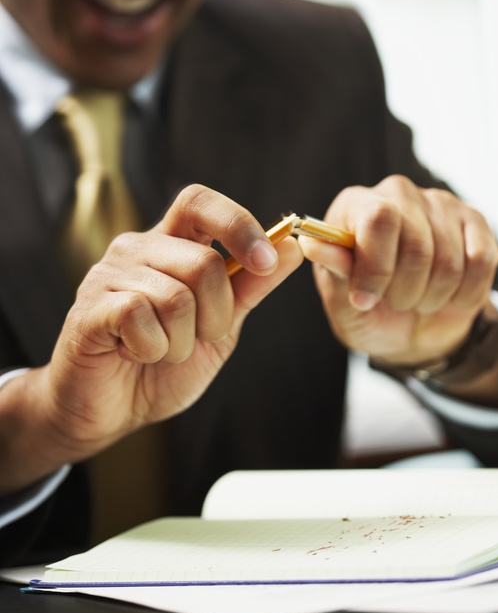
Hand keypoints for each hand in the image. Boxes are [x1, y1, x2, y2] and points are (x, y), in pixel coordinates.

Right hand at [30, 185, 302, 467]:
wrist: (114, 410)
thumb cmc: (165, 364)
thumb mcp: (221, 325)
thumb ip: (252, 286)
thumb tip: (293, 246)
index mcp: (171, 244)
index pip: (200, 202)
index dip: (238, 224)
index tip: (267, 262)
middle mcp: (137, 248)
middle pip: (203, 263)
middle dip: (216, 316)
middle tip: (197, 338)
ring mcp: (108, 275)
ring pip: (175, 298)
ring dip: (182, 342)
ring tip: (162, 350)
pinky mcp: (89, 308)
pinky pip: (138, 316)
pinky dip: (152, 349)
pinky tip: (136, 354)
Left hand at [299, 175, 497, 366]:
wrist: (412, 329)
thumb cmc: (370, 311)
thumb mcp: (342, 301)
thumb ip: (333, 270)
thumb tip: (310, 243)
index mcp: (355, 205)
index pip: (377, 218)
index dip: (375, 266)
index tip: (364, 300)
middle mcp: (397, 193)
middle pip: (416, 244)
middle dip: (404, 291)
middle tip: (395, 303)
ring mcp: (439, 203)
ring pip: (449, 260)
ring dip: (432, 297)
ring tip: (418, 300)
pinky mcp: (474, 222)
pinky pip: (481, 262)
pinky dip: (464, 294)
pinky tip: (449, 296)